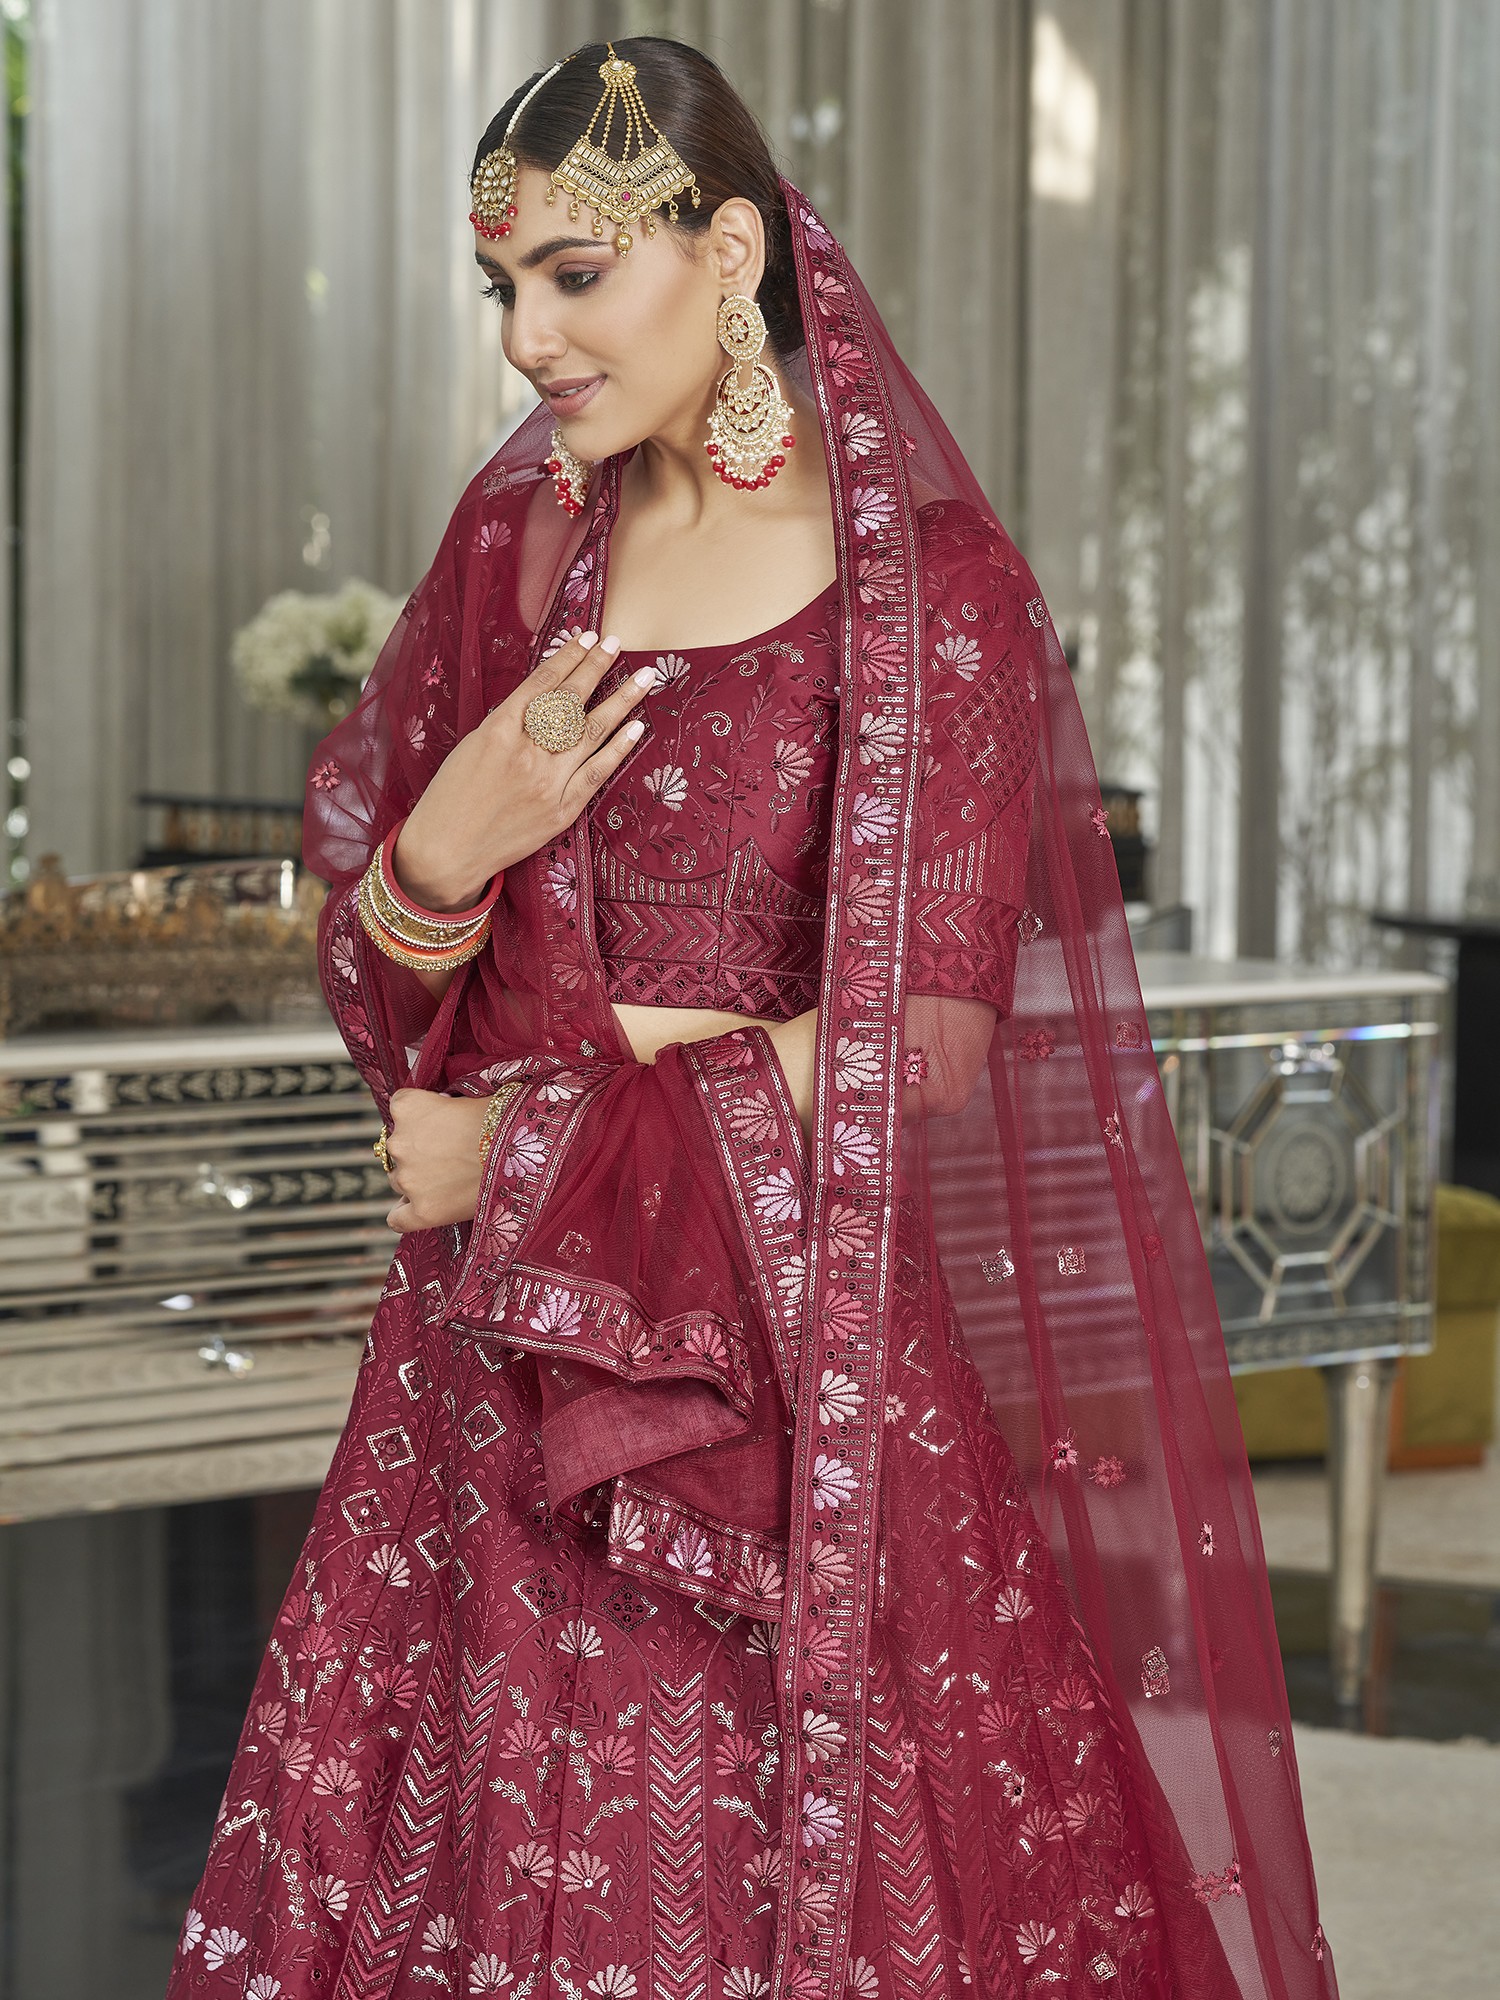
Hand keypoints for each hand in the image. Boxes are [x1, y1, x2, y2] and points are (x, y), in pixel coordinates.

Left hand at [383, 1088, 492, 1230]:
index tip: (439, 1123)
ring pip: (399, 1182)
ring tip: (452, 1181)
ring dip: (418, 1181)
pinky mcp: (422, 1211)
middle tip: (451, 1155)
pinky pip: (398, 1219)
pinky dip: (407, 1215)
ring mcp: (408, 1179)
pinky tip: (425, 1208)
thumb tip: (443, 1115)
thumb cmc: (504, 1120)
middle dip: (419, 1152)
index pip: (400, 1108)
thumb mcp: (467, 1099)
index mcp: (407, 1107)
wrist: (524, 1154)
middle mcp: (399, 1142)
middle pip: (398, 1149)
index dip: (421, 1117)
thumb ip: (442, 1107)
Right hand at [395, 629, 650, 909]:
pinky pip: (596, 774)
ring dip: (622, 701)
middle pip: (571, 701)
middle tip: (618, 644)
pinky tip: (637, 727)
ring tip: (645, 676)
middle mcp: (526, 752)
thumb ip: (507, 723)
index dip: (569, 657)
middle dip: (597, 667)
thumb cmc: (450, 797)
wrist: (445, 853)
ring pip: (592, 732)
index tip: (589, 637)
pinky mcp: (560, 812)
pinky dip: (618, 749)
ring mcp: (547, 783)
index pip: (543, 683)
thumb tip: (543, 700)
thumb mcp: (470, 747)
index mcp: (498, 730)